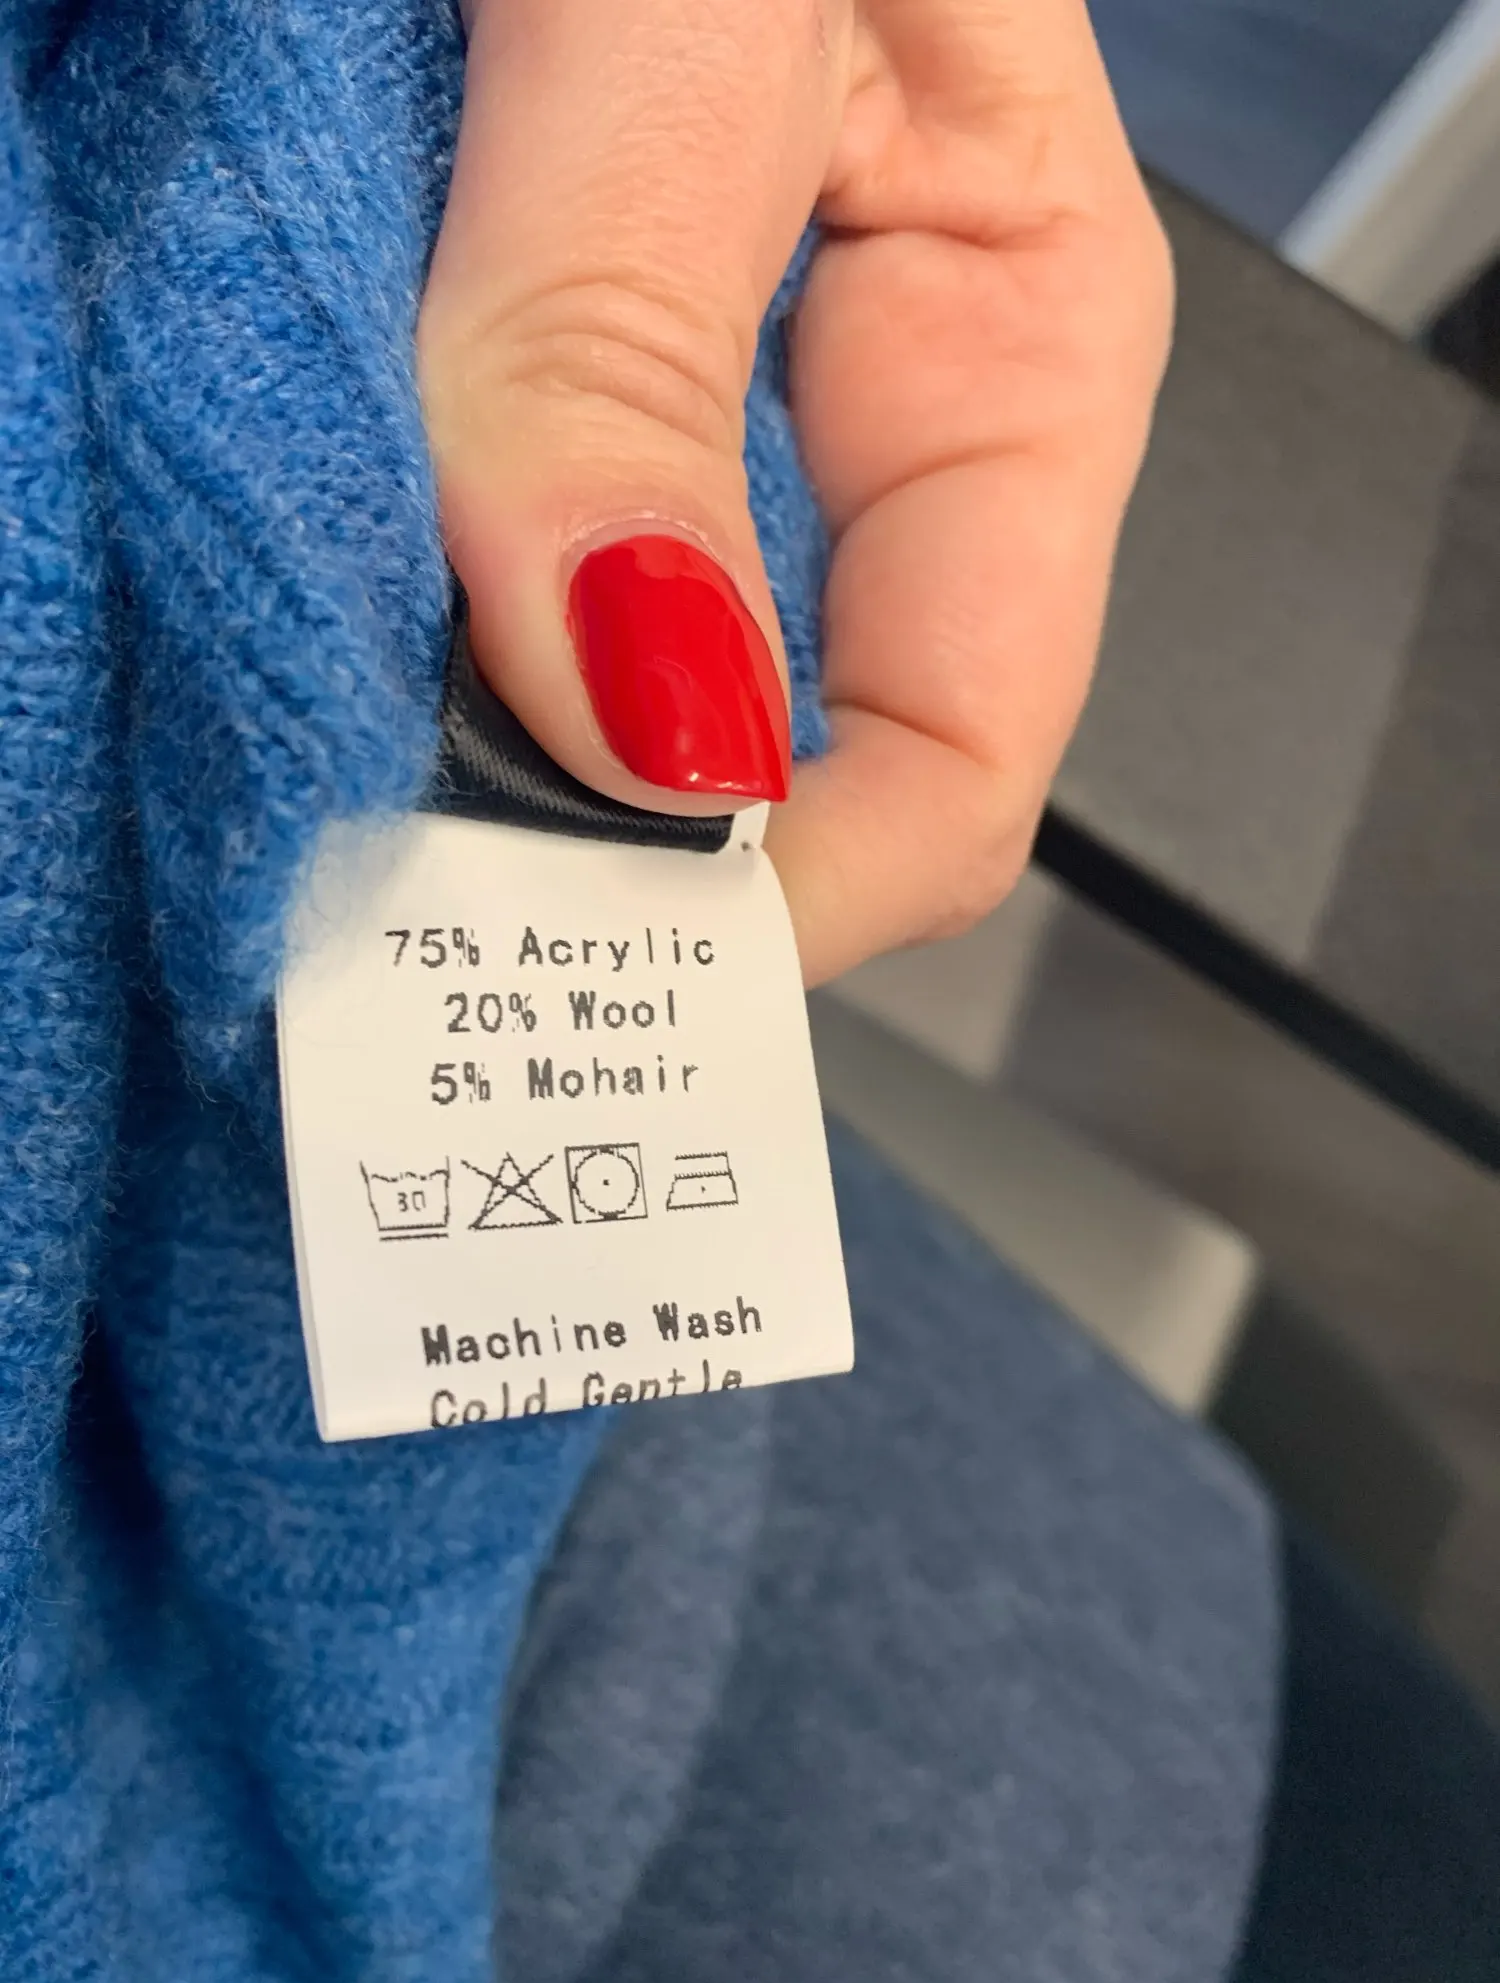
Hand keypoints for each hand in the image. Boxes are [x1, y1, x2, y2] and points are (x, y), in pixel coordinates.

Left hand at [418, 0, 1171, 985]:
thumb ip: (645, 351)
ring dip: (464, 771)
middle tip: (415, 901)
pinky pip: (461, 603)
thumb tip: (645, 715)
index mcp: (1003, 343)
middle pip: (768, 765)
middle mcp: (840, 420)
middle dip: (605, 862)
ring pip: (601, 716)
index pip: (960, 753)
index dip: (790, 897)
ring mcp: (669, 423)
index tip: (591, 947)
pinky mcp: (512, 401)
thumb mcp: (685, 14)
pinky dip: (374, 658)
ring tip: (329, 774)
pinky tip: (304, 643)